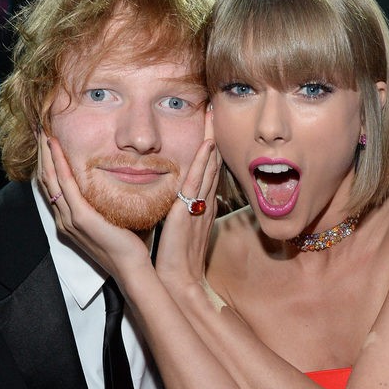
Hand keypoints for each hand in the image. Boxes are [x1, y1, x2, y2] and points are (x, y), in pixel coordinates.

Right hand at [39, 134, 150, 282]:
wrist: (131, 267)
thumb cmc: (127, 245)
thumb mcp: (111, 218)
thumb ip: (105, 201)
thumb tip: (114, 180)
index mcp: (69, 220)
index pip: (52, 186)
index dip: (48, 163)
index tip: (48, 141)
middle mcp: (64, 219)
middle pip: (46, 180)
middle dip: (42, 154)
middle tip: (41, 130)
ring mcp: (69, 219)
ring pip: (51, 179)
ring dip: (46, 153)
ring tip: (44, 132)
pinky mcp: (80, 218)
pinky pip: (65, 184)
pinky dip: (59, 163)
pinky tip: (56, 147)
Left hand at [154, 112, 220, 289]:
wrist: (178, 280)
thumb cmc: (175, 261)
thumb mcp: (177, 231)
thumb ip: (177, 214)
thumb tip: (172, 200)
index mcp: (200, 207)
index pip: (207, 171)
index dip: (209, 148)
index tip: (208, 125)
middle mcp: (203, 203)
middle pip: (212, 163)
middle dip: (214, 136)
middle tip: (217, 108)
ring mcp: (198, 205)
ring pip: (208, 167)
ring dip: (211, 140)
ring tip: (214, 115)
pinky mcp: (188, 211)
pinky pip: (198, 182)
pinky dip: (204, 162)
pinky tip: (207, 144)